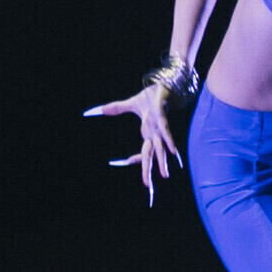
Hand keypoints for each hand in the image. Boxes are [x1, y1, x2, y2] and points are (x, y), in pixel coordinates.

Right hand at [83, 83, 183, 205]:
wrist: (163, 84)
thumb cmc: (151, 97)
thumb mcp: (130, 104)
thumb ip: (115, 108)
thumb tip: (97, 110)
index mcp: (148, 133)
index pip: (143, 151)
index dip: (135, 160)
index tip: (125, 163)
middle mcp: (154, 133)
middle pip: (150, 155)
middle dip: (148, 170)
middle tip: (148, 186)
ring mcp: (159, 127)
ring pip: (160, 148)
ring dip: (162, 161)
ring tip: (164, 176)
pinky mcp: (162, 116)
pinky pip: (166, 131)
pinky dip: (169, 141)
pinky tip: (174, 152)